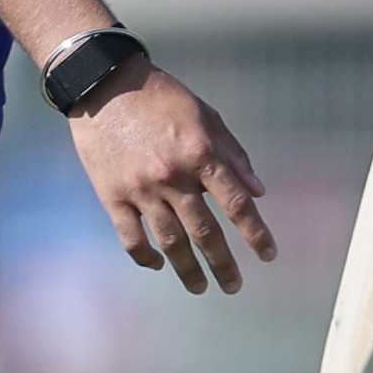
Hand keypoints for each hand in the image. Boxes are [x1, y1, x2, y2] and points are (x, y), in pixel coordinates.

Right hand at [63, 59, 278, 295]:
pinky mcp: (112, 196)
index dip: (255, 232)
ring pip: (170, 241)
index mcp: (200, 154)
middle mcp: (173, 176)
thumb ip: (232, 154)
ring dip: (187, 269)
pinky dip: (145, 257)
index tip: (268, 254)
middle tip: (233, 285)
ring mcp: (141, 189)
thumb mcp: (205, 116)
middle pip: (205, 232)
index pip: (235, 203)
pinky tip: (158, 265)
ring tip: (199, 287)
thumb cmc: (161, 97)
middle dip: (222, 263)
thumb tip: (258, 191)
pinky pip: (131, 238)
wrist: (105, 85)